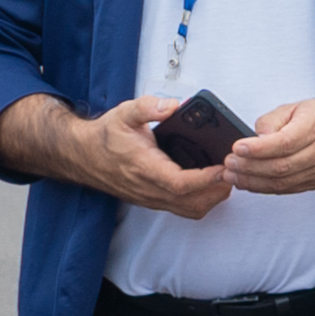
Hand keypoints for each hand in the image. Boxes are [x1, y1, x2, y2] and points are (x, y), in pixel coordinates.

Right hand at [0, 93, 228, 217]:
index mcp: (143, 167)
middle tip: (232, 170)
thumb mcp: (125, 113)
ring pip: (189, 210)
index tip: (223, 166)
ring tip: (225, 177)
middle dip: (217, 190)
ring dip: (212, 198)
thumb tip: (174, 105)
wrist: (82, 155)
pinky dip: (201, 200)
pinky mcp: (152, 200)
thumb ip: (149, 107)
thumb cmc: (105, 136)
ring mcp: (150, 198)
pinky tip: (209, 183)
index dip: (206, 178)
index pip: (179, 183)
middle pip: (191, 203)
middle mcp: (148, 188)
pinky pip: (182, 209)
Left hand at [228, 81, 314, 196]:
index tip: (237, 148)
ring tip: (233, 176)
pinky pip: (288, 189)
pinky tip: (250, 183)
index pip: (283, 143)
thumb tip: (254, 137)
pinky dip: (266, 188)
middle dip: (249, 167)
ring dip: (253, 181)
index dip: (258, 148)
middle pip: (280, 166)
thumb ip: (272, 120)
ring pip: (283, 182)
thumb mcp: (296, 107)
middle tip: (229, 164)